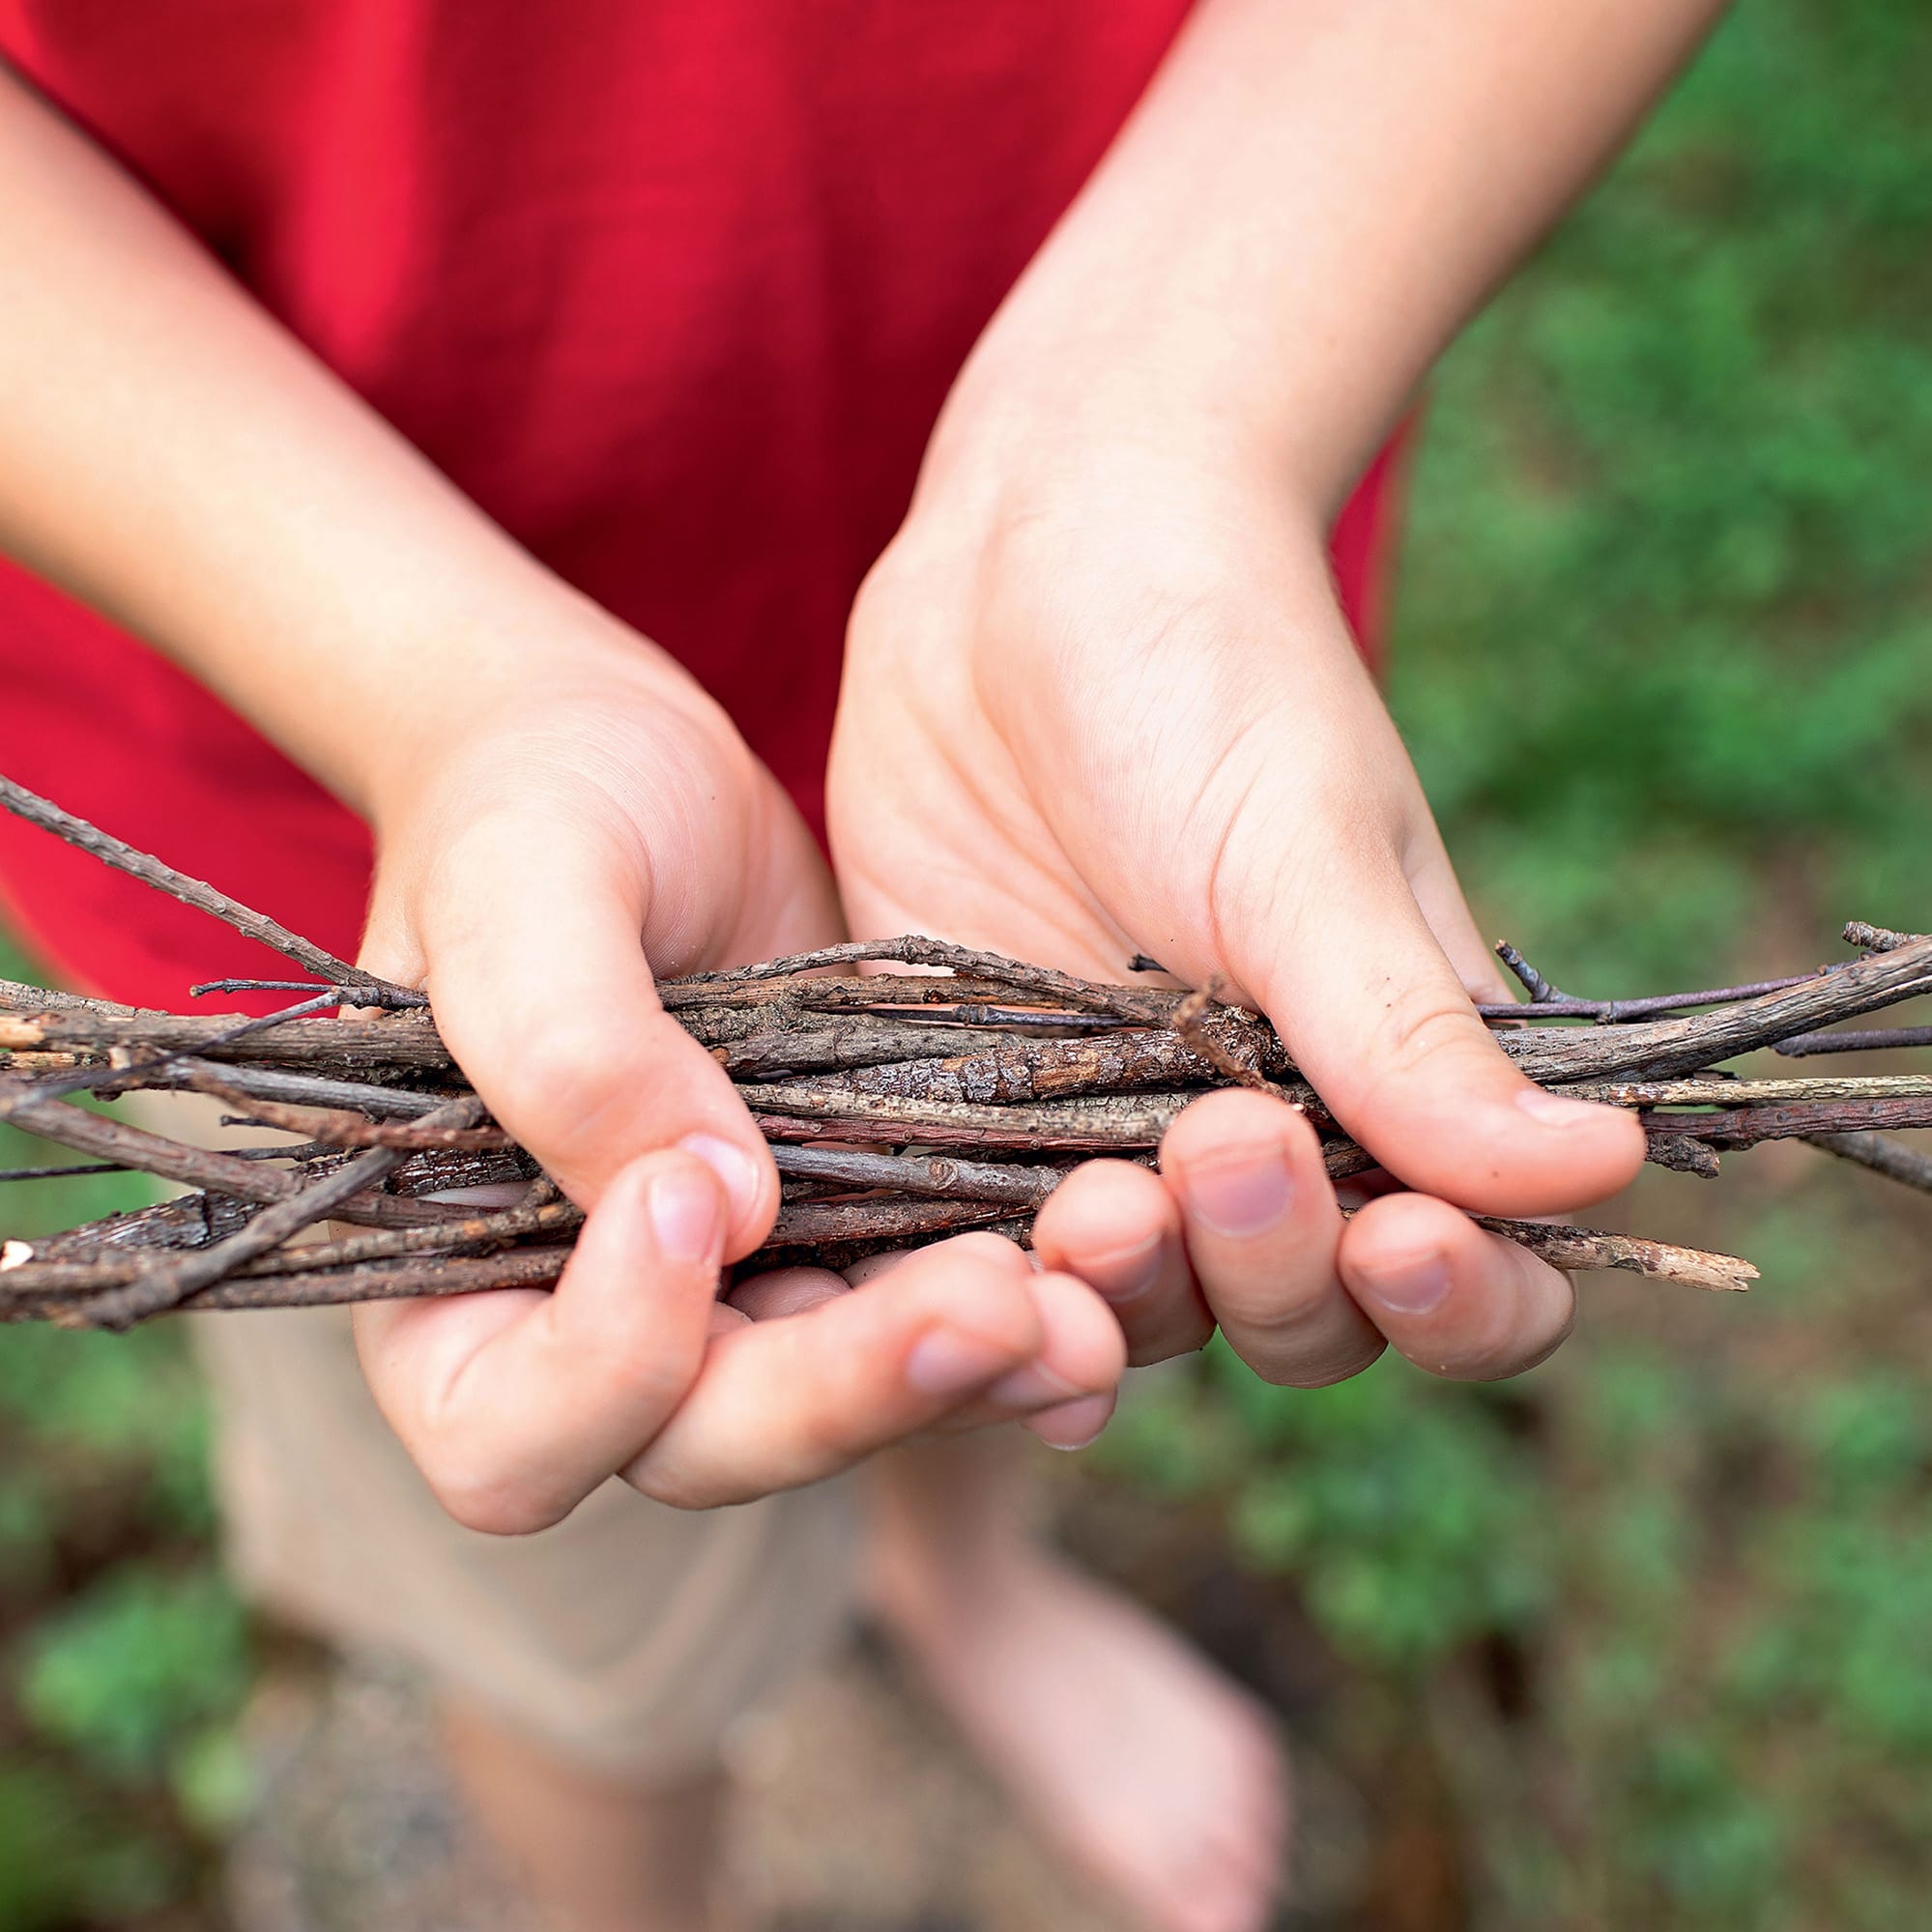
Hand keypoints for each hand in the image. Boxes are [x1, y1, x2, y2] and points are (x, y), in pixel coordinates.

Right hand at [353, 621, 1125, 1530]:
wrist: (631, 760)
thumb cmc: (529, 808)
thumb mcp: (516, 886)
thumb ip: (562, 1041)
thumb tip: (707, 1202)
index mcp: (454, 1282)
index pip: (507, 1428)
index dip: (605, 1362)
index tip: (700, 1192)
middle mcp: (598, 1325)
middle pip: (711, 1444)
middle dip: (847, 1392)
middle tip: (987, 1303)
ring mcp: (743, 1293)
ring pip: (853, 1401)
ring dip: (971, 1369)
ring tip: (1084, 1300)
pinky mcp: (861, 1228)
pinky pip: (940, 1308)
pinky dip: (1027, 1301)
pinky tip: (1113, 1257)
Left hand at [829, 425, 1644, 1388]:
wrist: (1025, 563)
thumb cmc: (1210, 669)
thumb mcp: (1306, 851)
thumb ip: (1413, 1030)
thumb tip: (1606, 1171)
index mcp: (1391, 1075)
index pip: (1470, 1273)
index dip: (1458, 1305)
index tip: (1404, 1241)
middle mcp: (1264, 1130)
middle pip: (1297, 1317)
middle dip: (1271, 1268)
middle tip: (1218, 1145)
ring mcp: (1111, 1126)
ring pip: (1141, 1305)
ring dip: (1128, 1294)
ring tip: (1089, 1210)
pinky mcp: (978, 1101)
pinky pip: (986, 1239)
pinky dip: (984, 1286)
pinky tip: (953, 1289)